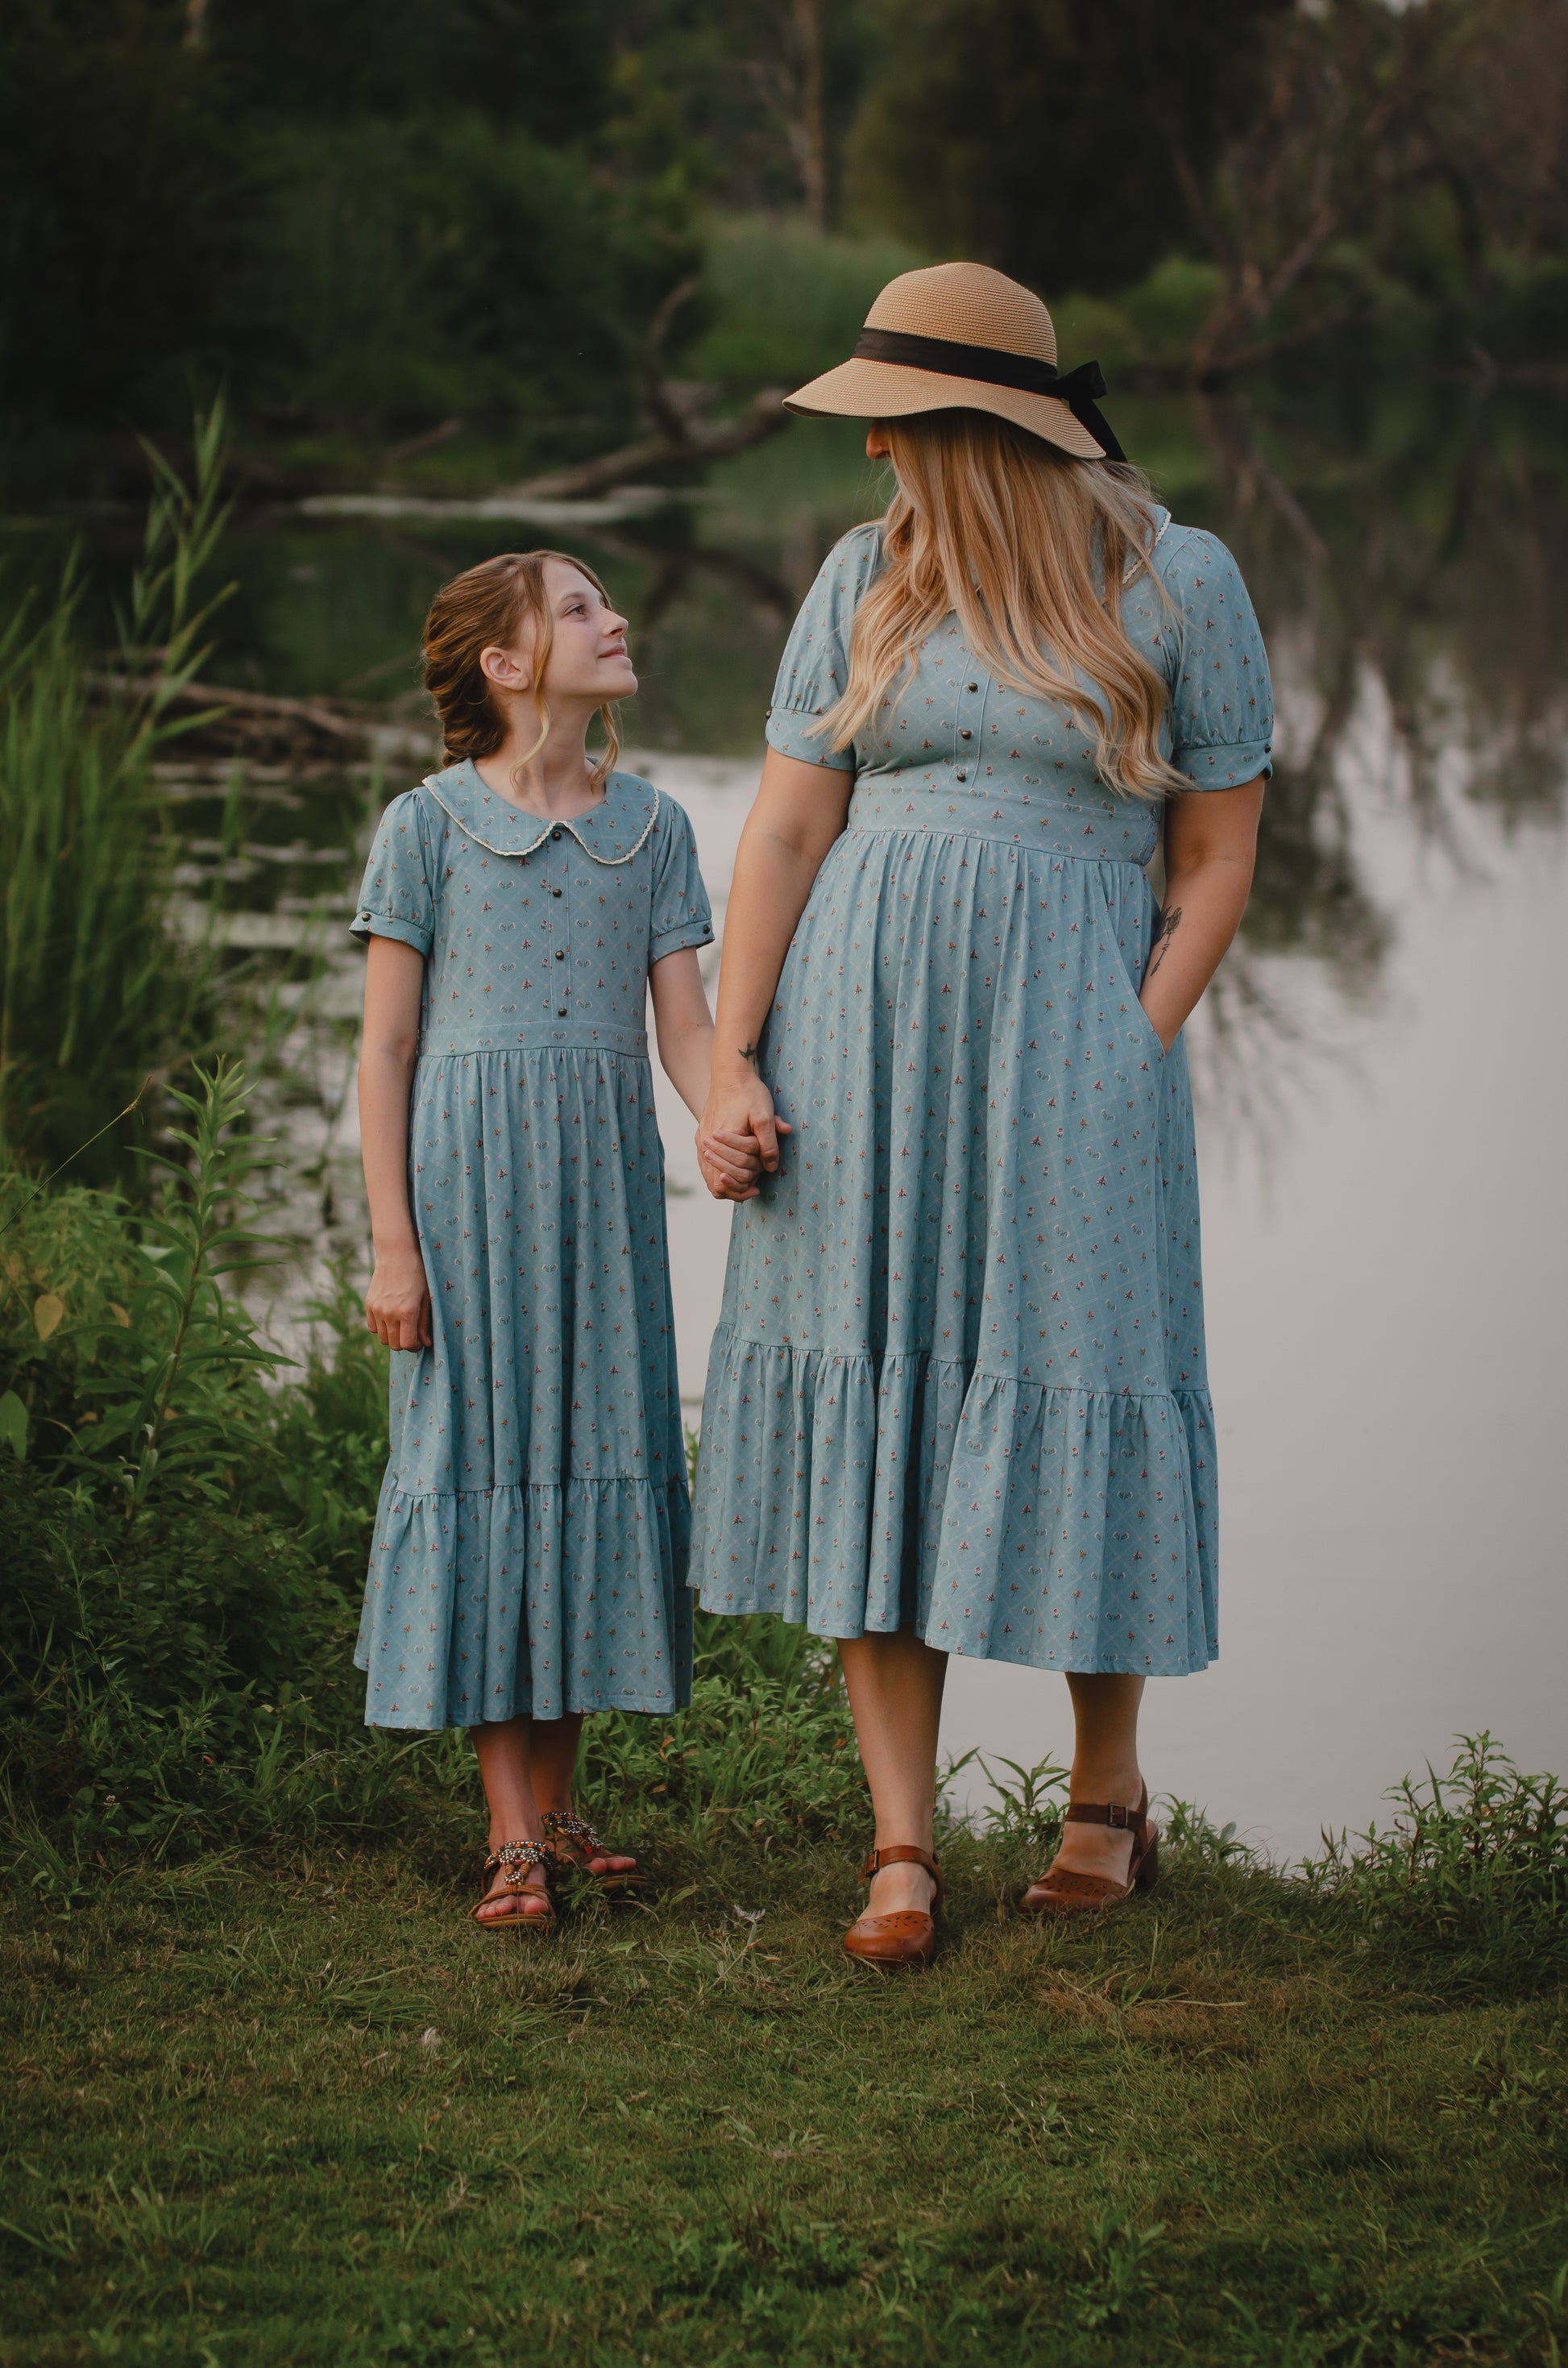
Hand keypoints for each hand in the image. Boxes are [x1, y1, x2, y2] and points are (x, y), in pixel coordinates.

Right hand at [365, 1242, 431, 1349]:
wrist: (396, 1255)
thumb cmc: (417, 1275)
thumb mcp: (426, 1298)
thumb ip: (424, 1323)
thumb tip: (426, 1344)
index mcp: (407, 1312)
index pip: (407, 1344)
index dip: (415, 1346)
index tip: (419, 1341)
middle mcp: (389, 1313)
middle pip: (394, 1345)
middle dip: (404, 1343)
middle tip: (411, 1333)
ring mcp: (377, 1309)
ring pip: (383, 1338)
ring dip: (392, 1336)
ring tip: (401, 1324)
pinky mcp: (368, 1305)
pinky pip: (373, 1328)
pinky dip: (381, 1327)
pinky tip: (390, 1317)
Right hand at [697, 1068, 792, 1201]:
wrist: (730, 1074)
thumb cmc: (749, 1093)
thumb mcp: (764, 1116)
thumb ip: (769, 1143)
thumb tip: (770, 1167)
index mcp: (721, 1139)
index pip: (729, 1175)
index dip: (745, 1184)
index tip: (758, 1186)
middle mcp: (705, 1142)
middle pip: (716, 1180)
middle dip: (737, 1185)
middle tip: (754, 1185)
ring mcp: (700, 1140)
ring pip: (708, 1175)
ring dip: (726, 1183)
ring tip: (745, 1184)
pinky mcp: (700, 1136)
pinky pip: (705, 1165)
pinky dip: (717, 1173)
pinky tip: (732, 1174)